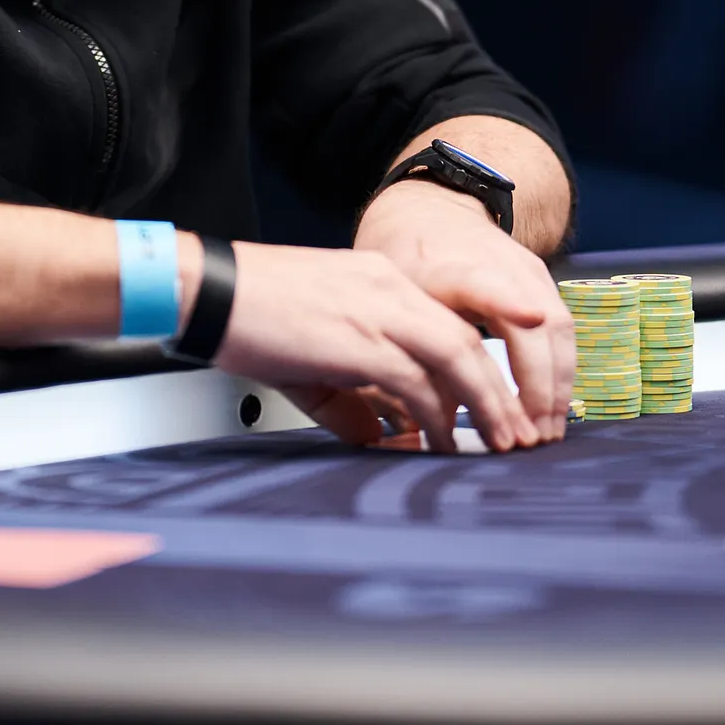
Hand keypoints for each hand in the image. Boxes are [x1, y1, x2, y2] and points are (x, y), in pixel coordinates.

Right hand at [212, 239, 539, 453]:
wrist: (208, 292)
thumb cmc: (249, 316)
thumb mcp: (311, 355)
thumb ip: (348, 397)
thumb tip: (375, 436)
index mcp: (381, 280)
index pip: (449, 323)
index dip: (480, 369)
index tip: (496, 407)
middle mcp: (388, 288)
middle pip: (467, 341)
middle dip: (498, 393)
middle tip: (515, 434)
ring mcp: (377, 311)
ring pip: (456, 357)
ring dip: (484, 405)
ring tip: (498, 444)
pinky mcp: (359, 340)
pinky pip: (415, 382)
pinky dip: (433, 417)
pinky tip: (436, 443)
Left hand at [352, 182, 574, 439]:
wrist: (427, 208)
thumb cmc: (403, 262)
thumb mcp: (390, 299)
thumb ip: (410, 349)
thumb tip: (430, 422)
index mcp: (448, 266)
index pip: (482, 281)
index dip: (508, 299)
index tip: (531, 321)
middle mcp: (495, 262)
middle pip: (533, 321)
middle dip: (538, 386)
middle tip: (530, 441)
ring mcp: (525, 268)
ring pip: (558, 329)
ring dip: (556, 386)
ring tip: (544, 434)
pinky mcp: (542, 278)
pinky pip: (563, 328)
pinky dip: (560, 371)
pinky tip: (550, 406)